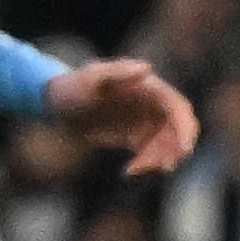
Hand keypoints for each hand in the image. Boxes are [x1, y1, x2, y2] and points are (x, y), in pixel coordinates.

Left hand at [45, 57, 198, 175]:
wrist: (55, 103)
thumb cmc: (71, 86)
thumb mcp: (91, 77)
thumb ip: (117, 71)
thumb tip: (148, 68)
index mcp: (148, 87)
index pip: (177, 107)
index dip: (184, 127)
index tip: (183, 149)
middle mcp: (151, 104)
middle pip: (178, 129)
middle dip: (174, 148)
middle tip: (161, 166)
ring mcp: (144, 121)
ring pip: (167, 145)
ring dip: (158, 160)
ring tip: (134, 169)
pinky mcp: (134, 137)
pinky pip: (151, 153)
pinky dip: (146, 164)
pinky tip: (128, 171)